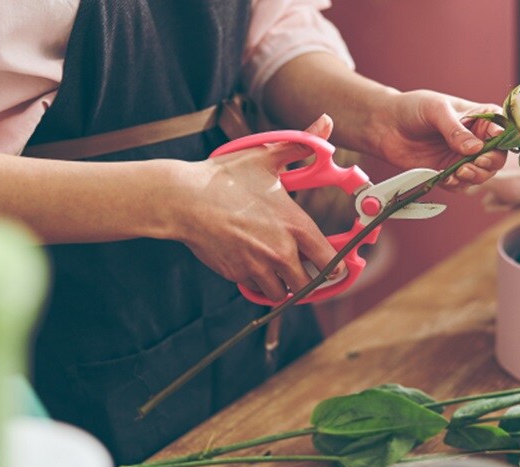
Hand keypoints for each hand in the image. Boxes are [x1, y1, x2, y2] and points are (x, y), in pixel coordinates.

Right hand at [173, 115, 339, 301]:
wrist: (183, 200)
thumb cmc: (225, 177)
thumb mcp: (266, 156)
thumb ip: (302, 144)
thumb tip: (327, 122)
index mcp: (295, 225)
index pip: (329, 261)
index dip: (335, 267)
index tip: (335, 268)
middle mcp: (281, 250)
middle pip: (308, 283)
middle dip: (308, 279)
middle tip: (305, 271)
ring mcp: (258, 266)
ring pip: (282, 292)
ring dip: (283, 285)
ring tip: (279, 272)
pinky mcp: (237, 274)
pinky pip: (256, 288)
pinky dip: (258, 282)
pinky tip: (254, 266)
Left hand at [369, 90, 506, 190]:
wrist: (384, 124)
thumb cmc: (411, 108)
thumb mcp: (436, 109)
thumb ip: (455, 129)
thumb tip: (475, 148)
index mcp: (478, 118)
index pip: (502, 129)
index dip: (502, 138)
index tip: (492, 142)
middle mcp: (473, 139)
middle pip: (496, 156)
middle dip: (490, 162)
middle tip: (476, 162)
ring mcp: (460, 157)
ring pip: (481, 174)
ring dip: (475, 176)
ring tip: (460, 171)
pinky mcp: (446, 172)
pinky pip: (460, 185)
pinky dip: (458, 185)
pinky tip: (448, 179)